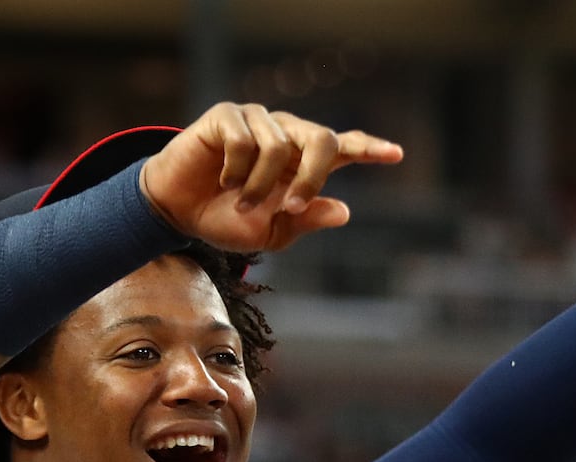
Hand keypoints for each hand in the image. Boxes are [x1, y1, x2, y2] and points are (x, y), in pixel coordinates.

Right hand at [138, 102, 403, 252]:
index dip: (370, 149)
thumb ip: (307, 220)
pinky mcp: (228, 116)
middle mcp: (286, 134)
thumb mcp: (272, 232)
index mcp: (304, 162)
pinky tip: (222, 180)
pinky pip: (244, 140)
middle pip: (322, 138)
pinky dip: (235, 171)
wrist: (179, 213)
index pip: (343, 147)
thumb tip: (344, 210)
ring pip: (278, 146)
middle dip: (312, 177)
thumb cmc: (227, 220)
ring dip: (259, 186)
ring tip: (239, 201)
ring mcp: (258, 120)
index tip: (396, 155)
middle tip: (291, 207)